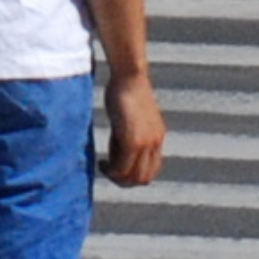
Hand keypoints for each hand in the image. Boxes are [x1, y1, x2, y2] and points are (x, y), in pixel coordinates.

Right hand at [97, 68, 167, 187]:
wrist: (130, 76)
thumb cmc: (126, 90)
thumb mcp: (132, 116)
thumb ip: (130, 133)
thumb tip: (118, 147)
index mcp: (157, 138)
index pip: (151, 171)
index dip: (133, 176)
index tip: (117, 168)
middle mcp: (155, 144)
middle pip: (143, 178)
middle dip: (124, 181)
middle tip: (108, 172)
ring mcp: (145, 144)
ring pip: (132, 176)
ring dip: (116, 178)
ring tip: (103, 168)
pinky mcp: (133, 141)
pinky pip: (121, 167)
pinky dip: (110, 171)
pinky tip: (100, 163)